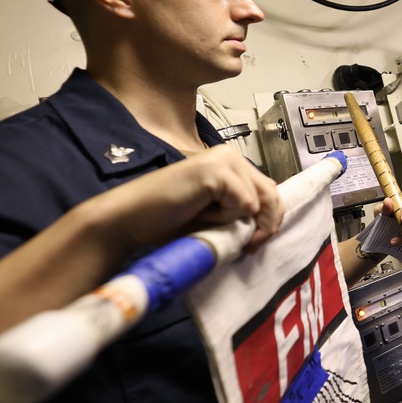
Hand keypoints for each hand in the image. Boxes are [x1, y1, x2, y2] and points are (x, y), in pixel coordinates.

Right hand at [103, 144, 284, 254]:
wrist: (130, 221)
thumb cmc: (168, 221)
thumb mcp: (217, 215)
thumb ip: (242, 210)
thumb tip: (271, 223)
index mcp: (230, 163)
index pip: (269, 191)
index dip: (269, 220)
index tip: (254, 244)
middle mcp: (229, 155)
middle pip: (271, 194)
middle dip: (264, 226)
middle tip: (248, 247)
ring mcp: (223, 159)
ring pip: (257, 202)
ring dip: (235, 221)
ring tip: (204, 218)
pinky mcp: (216, 170)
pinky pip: (244, 204)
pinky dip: (225, 217)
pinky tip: (198, 211)